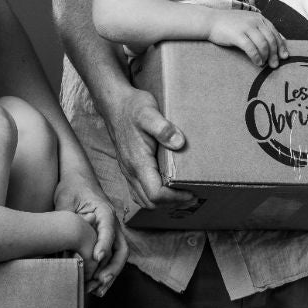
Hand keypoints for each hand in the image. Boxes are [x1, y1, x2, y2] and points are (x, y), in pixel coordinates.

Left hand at [54, 173, 127, 295]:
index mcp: (105, 211)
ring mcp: (111, 231)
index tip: (96, 258)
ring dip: (110, 274)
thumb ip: (66, 221)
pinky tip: (96, 285)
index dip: (103, 245)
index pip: (108, 230)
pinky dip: (105, 271)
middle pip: (121, 249)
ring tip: (97, 291)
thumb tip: (61, 246)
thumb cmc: (72, 187)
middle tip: (99, 282)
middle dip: (112, 268)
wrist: (78, 178)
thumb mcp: (65, 199)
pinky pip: (111, 257)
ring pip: (118, 257)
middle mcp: (112, 223)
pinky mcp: (105, 237)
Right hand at [101, 87, 192, 209]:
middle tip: (193, 196)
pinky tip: (166, 189)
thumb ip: (163, 129)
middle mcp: (131, 171)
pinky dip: (154, 197)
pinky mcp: (129, 168)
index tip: (193, 192)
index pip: (156, 194)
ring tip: (182, 195)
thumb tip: (179, 143)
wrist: (115, 104)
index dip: (175, 198)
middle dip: (173, 203)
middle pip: (150, 202)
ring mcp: (128, 171)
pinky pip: (139, 192)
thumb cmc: (132, 108)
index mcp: (138, 162)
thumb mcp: (149, 113)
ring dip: (164, 203)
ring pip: (144, 199)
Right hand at [207, 9, 287, 66]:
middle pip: (271, 40)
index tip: (284, 56)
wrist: (210, 21)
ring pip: (263, 45)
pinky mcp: (238, 35)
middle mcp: (254, 21)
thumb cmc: (228, 24)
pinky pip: (251, 49)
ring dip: (266, 57)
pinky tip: (257, 63)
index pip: (275, 32)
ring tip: (265, 64)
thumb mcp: (246, 22)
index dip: (281, 46)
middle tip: (275, 65)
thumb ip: (258, 28)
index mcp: (259, 18)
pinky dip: (256, 57)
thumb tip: (273, 44)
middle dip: (275, 54)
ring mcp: (246, 27)